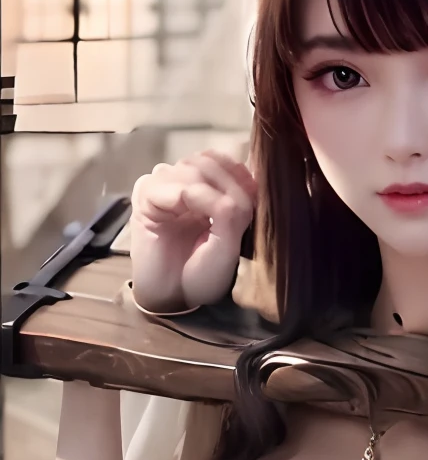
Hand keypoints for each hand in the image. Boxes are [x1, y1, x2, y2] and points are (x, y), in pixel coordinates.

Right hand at [129, 149, 257, 311]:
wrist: (174, 297)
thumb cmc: (203, 274)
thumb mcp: (230, 243)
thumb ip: (236, 209)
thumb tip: (241, 177)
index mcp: (210, 190)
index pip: (226, 162)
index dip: (240, 176)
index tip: (250, 201)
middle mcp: (186, 182)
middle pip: (209, 161)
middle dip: (225, 186)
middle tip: (227, 218)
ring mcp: (166, 186)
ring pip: (191, 167)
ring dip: (205, 192)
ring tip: (207, 223)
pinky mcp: (146, 195)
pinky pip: (168, 182)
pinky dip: (183, 196)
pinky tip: (186, 217)